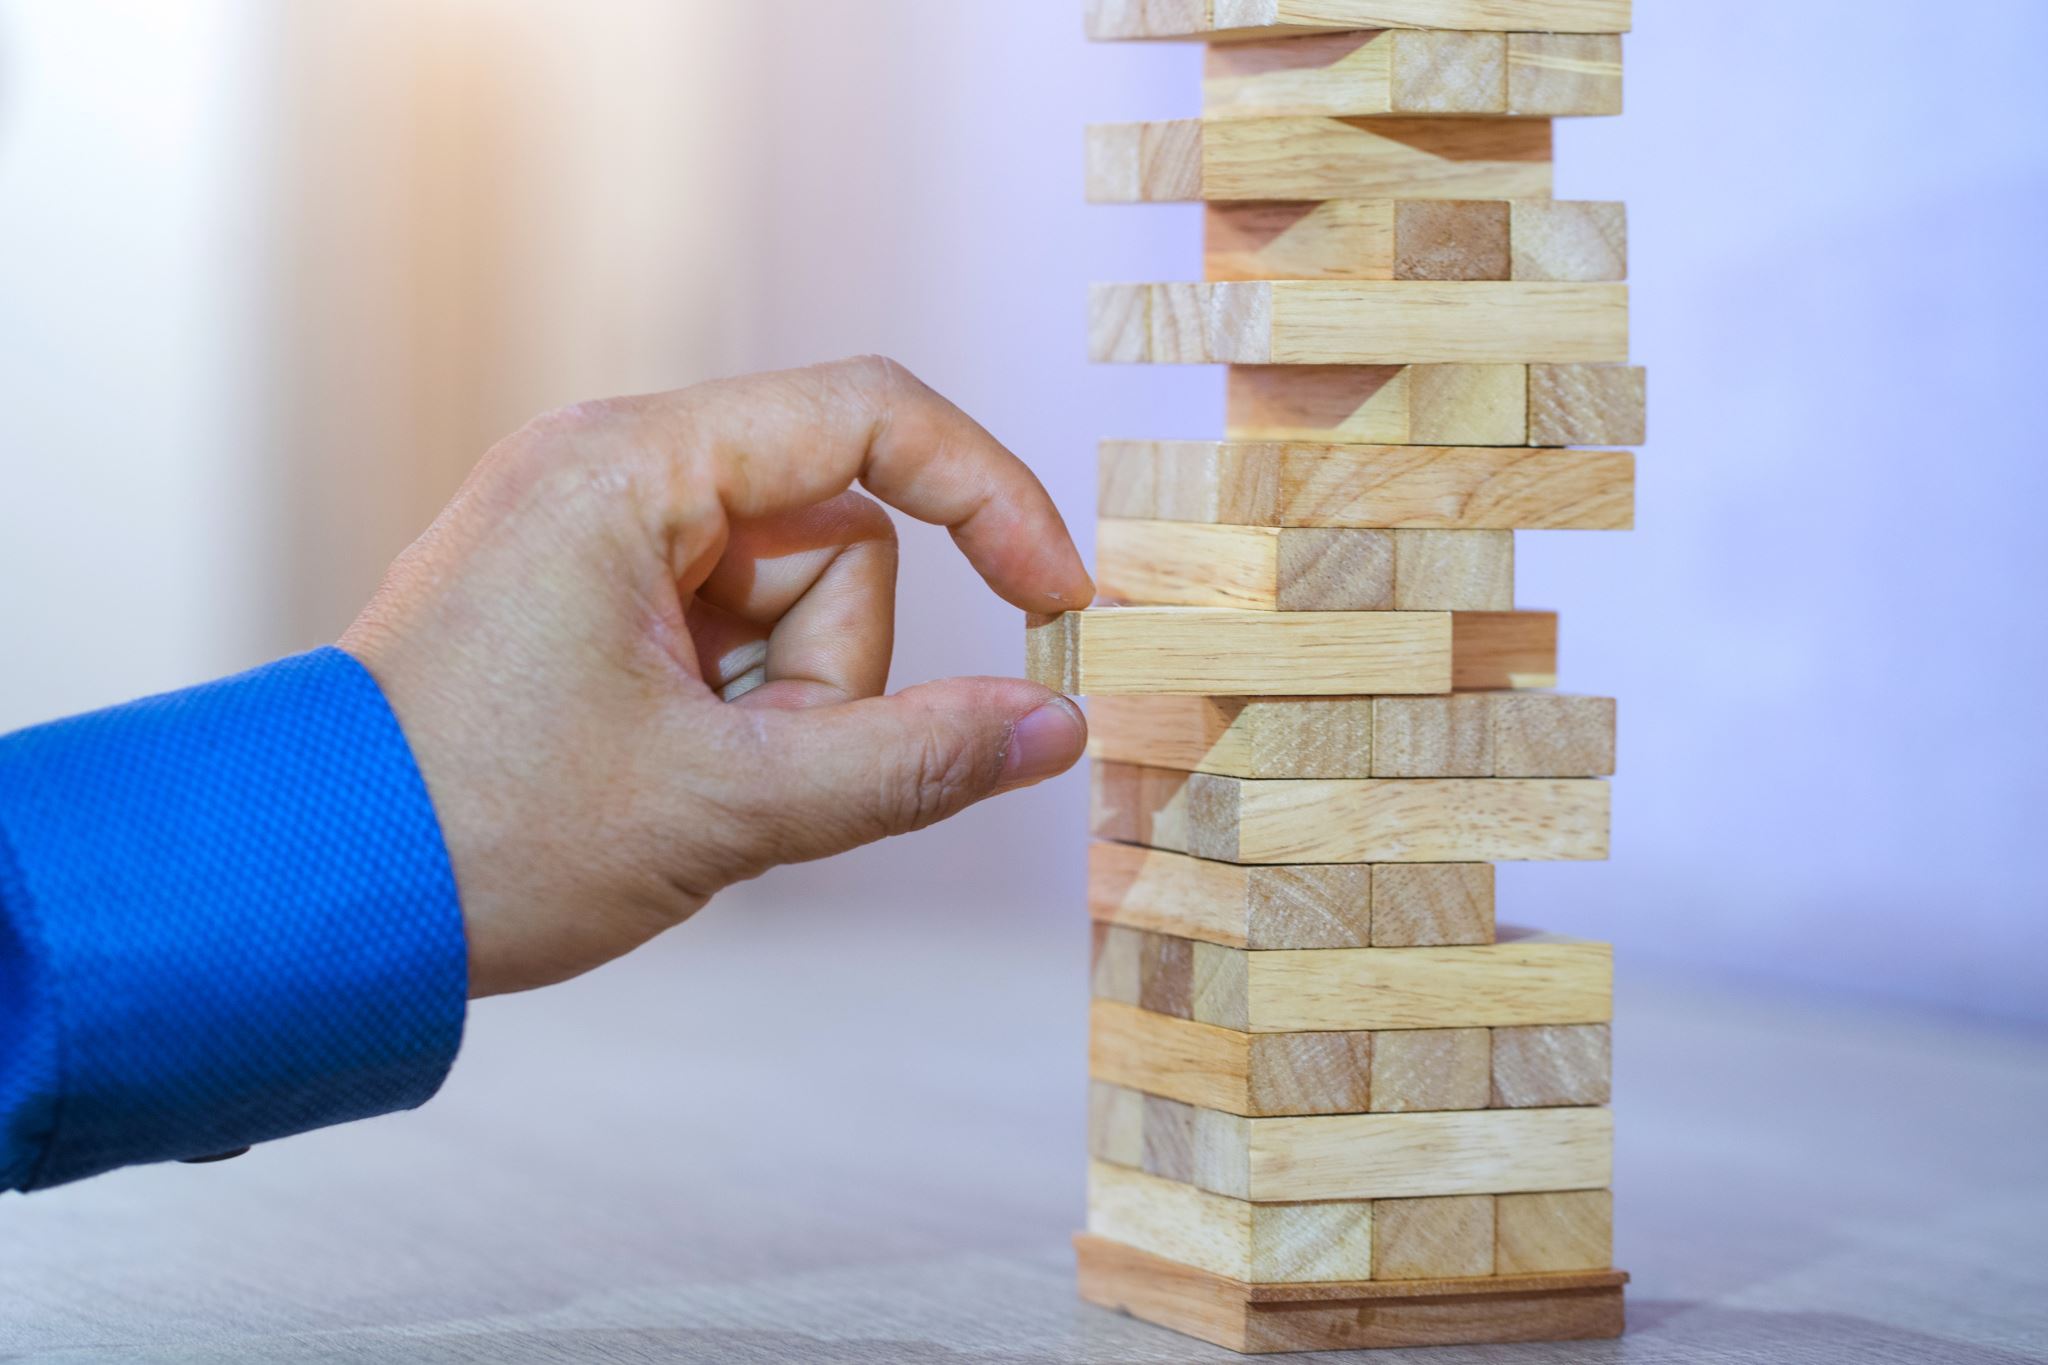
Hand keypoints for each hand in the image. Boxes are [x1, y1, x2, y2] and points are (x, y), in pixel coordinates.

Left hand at [339, 357, 1092, 996]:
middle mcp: (613, 470)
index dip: (993, 499)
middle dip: (829, 672)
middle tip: (736, 770)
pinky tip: (656, 774)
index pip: (873, 418)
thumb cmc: (481, 835)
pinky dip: (735, 713)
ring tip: (677, 781)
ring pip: (793, 599)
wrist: (303, 899)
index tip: (1059, 604)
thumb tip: (1057, 726)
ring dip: (781, 707)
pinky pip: (733, 633)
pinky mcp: (593, 596)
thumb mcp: (723, 807)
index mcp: (630, 467)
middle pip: (837, 538)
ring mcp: (600, 535)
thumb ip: (911, 763)